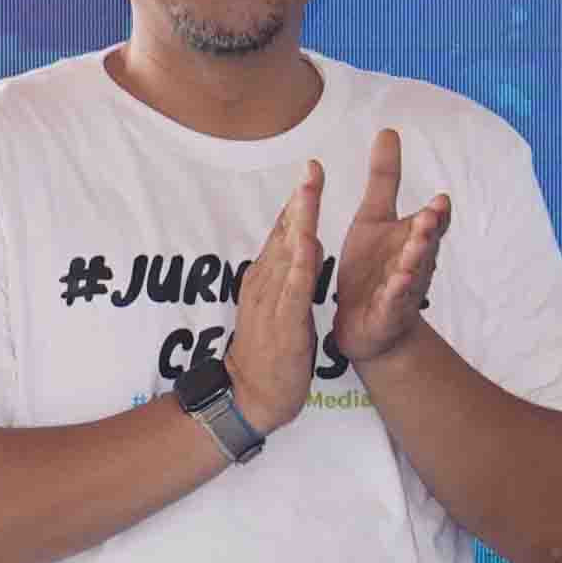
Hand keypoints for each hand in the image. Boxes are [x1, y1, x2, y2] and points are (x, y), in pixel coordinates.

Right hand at [227, 165, 324, 432]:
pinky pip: (293, 291)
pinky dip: (300, 267)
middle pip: (284, 235)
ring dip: (300, 223)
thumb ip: (287, 274)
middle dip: (299, 201)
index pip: (282, 233)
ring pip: (288, 255)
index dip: (297, 202)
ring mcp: (271, 303)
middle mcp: (265, 283)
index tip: (310, 170)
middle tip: (312, 167)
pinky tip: (309, 246)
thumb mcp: (277, 304)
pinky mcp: (284, 325)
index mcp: (265, 278)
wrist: (250, 395)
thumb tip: (301, 242)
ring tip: (310, 192)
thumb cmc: (268, 351)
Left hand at [331, 128, 454, 370]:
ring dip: (417, 257)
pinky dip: (396, 291)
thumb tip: (389, 131)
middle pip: (426, 243)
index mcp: (412, 238)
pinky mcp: (388, 311)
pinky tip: (397, 280)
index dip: (437, 214)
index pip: (432, 223)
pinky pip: (394, 300)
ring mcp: (404, 288)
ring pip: (413, 270)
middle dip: (430, 230)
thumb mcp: (374, 217)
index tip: (439, 200)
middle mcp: (414, 261)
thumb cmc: (373, 268)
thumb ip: (385, 178)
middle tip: (433, 213)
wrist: (367, 325)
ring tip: (420, 242)